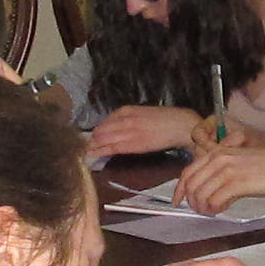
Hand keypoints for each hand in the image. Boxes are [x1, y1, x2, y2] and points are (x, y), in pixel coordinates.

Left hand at [88, 103, 203, 158]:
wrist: (180, 125)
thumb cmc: (165, 119)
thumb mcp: (144, 113)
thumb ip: (130, 118)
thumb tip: (117, 127)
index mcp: (127, 110)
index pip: (105, 121)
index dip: (97, 131)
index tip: (91, 137)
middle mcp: (124, 119)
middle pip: (100, 130)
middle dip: (91, 139)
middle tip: (84, 147)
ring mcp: (128, 132)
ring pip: (103, 139)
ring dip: (92, 147)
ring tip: (84, 153)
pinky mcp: (133, 144)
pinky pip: (112, 148)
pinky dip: (100, 151)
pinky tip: (92, 155)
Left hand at [174, 143, 264, 213]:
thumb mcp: (240, 161)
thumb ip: (222, 170)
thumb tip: (209, 189)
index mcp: (218, 152)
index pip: (187, 172)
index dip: (179, 190)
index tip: (177, 202)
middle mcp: (219, 159)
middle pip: (191, 186)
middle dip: (193, 202)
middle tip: (203, 211)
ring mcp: (227, 171)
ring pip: (200, 195)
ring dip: (204, 208)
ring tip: (214, 211)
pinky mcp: (237, 183)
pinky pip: (214, 201)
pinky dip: (215, 209)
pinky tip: (223, 209)